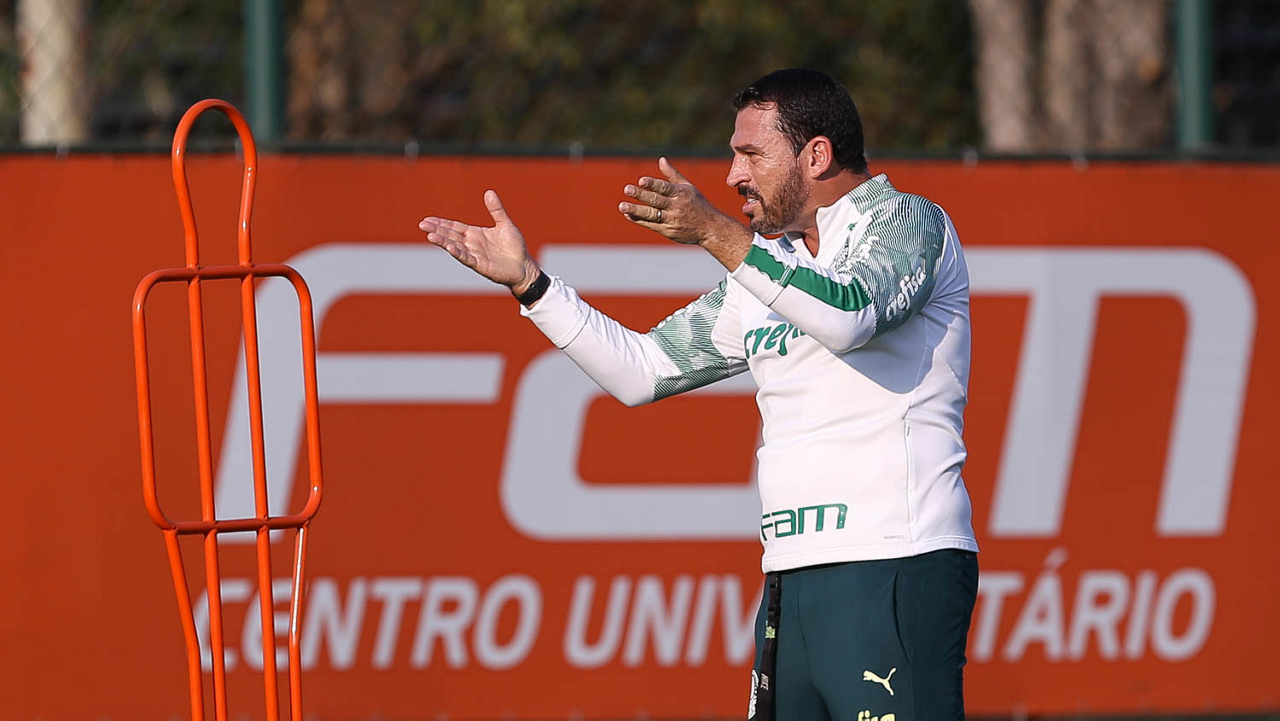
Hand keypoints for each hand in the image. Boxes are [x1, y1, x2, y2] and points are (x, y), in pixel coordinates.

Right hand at [419, 190, 541, 293]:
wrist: (524, 266)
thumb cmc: (514, 247)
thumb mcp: (505, 224)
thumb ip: (496, 210)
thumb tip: (489, 192)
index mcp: (475, 234)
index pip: (454, 227)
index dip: (441, 223)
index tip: (427, 219)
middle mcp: (471, 244)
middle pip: (450, 235)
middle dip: (437, 230)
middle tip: (422, 224)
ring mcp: (475, 255)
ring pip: (455, 247)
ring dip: (443, 241)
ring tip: (430, 236)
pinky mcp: (481, 265)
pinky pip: (467, 258)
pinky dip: (458, 253)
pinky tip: (449, 247)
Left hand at [619, 158, 752, 268]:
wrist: (710, 228)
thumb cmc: (697, 204)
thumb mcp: (688, 187)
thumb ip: (672, 174)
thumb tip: (661, 159)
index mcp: (681, 193)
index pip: (665, 187)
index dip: (653, 184)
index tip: (641, 180)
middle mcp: (676, 207)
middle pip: (656, 200)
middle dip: (641, 195)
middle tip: (627, 189)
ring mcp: (672, 220)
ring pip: (651, 214)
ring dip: (636, 210)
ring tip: (622, 206)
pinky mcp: (668, 231)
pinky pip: (651, 225)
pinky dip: (639, 220)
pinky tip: (628, 214)